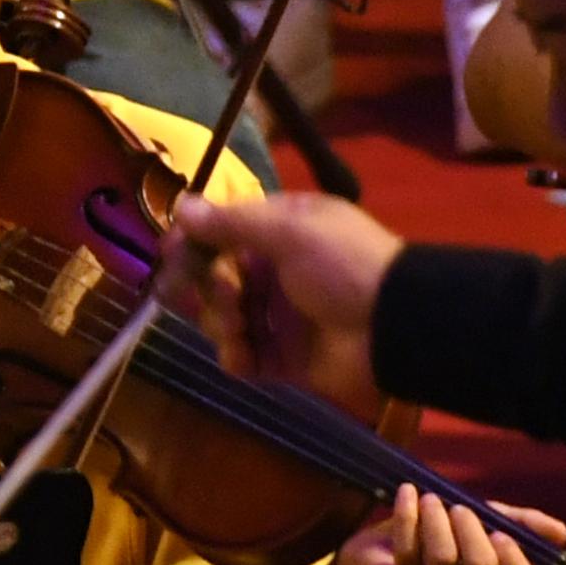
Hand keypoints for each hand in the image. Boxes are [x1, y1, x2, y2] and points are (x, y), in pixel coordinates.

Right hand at [164, 191, 404, 418]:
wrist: (394, 327)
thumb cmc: (344, 264)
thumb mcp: (289, 231)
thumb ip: (231, 222)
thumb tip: (181, 205)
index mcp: (281, 232)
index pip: (223, 232)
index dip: (195, 242)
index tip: (171, 253)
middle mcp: (276, 272)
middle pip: (216, 278)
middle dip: (209, 287)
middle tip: (225, 294)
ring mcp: (279, 317)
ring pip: (224, 319)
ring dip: (221, 322)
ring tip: (240, 327)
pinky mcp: (283, 359)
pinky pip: (243, 357)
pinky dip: (236, 357)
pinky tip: (242, 355)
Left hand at [332, 485, 565, 564]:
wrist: (372, 555)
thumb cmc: (434, 537)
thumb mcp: (479, 524)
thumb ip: (517, 525)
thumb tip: (561, 533)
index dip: (516, 562)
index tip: (501, 532)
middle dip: (471, 529)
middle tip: (457, 507)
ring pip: (445, 561)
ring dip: (437, 520)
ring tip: (428, 499)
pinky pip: (410, 555)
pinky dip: (408, 518)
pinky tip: (406, 495)